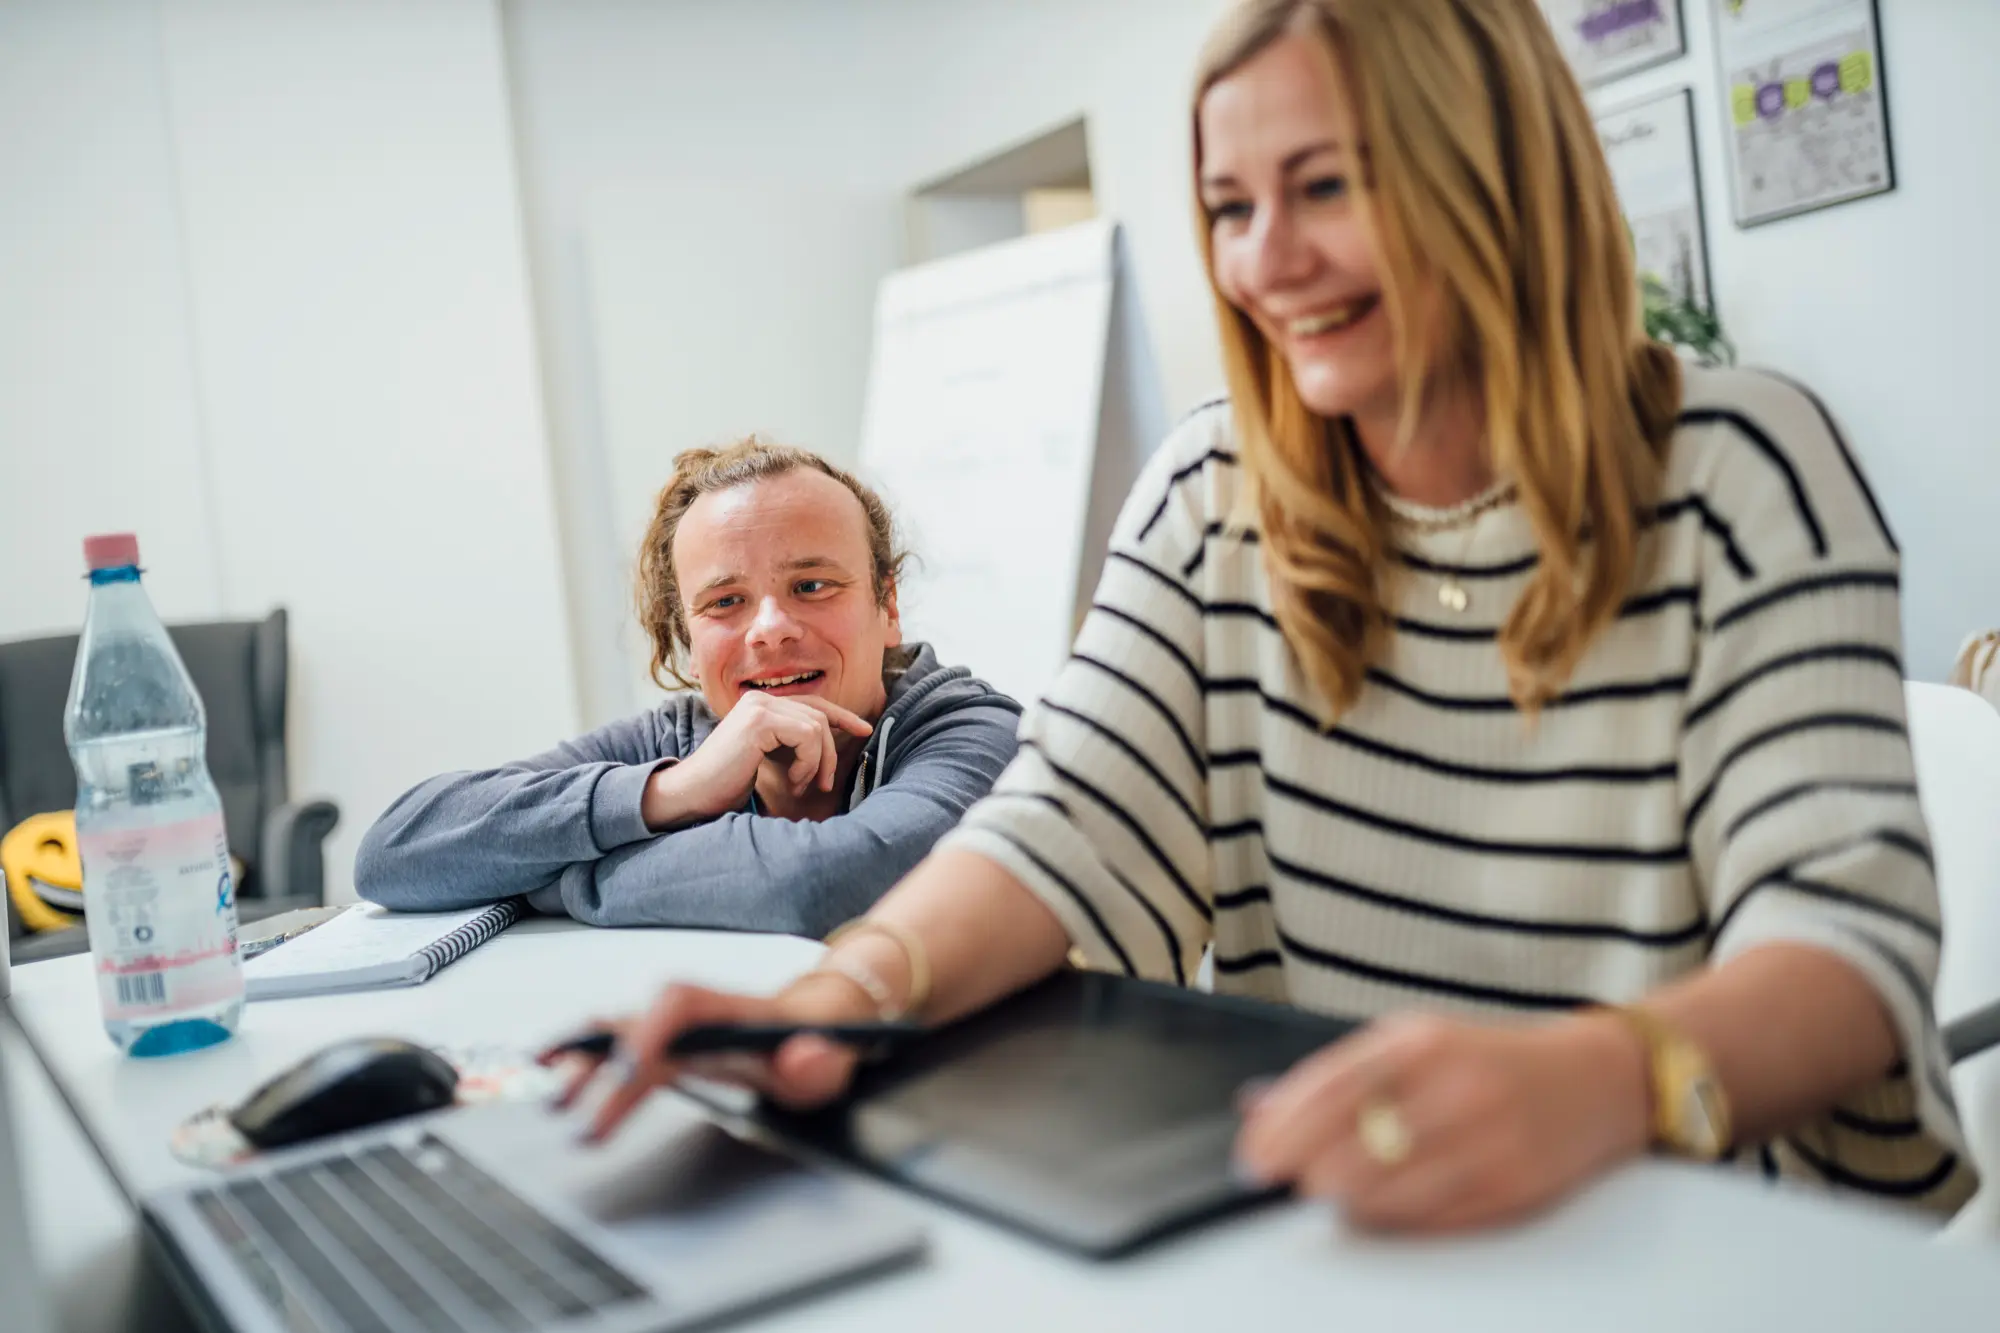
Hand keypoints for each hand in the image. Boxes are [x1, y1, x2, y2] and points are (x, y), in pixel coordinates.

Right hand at [541, 972, 876, 1142]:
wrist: (821, 1024)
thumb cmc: (824, 1042)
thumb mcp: (833, 1058)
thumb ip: (819, 1062)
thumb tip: (804, 1058)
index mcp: (730, 1010)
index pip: (680, 1005)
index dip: (650, 1032)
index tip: (631, 1072)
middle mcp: (695, 1013)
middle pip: (638, 1024)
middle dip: (602, 1064)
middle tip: (573, 1109)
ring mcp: (677, 1028)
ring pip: (618, 1032)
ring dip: (580, 1058)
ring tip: (546, 1091)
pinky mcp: (666, 1045)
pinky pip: (618, 1045)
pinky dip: (583, 1055)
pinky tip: (550, 1070)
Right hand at [642, 693, 872, 828]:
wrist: (693, 794)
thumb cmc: (728, 784)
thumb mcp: (768, 758)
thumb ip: (791, 744)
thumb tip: (830, 742)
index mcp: (761, 705)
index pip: (812, 704)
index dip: (842, 716)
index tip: (865, 729)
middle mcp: (760, 700)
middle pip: (819, 716)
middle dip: (830, 752)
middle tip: (824, 784)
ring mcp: (759, 707)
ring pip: (816, 727)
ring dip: (817, 763)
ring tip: (800, 785)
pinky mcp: (760, 721)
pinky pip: (807, 736)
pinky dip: (808, 763)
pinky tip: (792, 781)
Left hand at [1232, 1011, 1650, 1233]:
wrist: (1595, 1080)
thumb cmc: (1486, 1063)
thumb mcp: (1414, 1044)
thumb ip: (1339, 1076)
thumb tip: (1259, 1110)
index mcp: (1422, 1042)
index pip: (1334, 1087)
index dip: (1283, 1129)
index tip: (1252, 1157)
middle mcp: (1456, 1086)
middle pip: (1356, 1145)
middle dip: (1307, 1172)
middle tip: (1282, 1184)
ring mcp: (1490, 1140)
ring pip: (1390, 1190)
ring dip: (1346, 1201)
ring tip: (1328, 1195)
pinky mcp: (1514, 1188)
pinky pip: (1432, 1219)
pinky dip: (1393, 1221)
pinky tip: (1376, 1212)